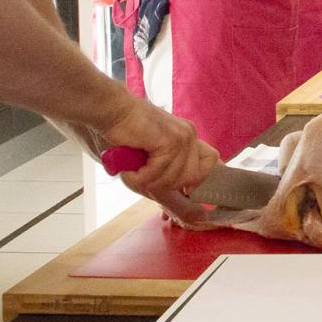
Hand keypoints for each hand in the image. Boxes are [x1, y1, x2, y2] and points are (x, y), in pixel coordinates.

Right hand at [97, 96, 219, 221]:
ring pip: (174, 179)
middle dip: (164, 185)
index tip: (181, 190)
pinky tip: (129, 169)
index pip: (211, 161)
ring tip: (131, 171)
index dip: (197, 180)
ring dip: (147, 182)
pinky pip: (160, 173)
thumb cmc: (123, 135)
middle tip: (142, 177)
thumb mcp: (149, 161)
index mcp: (186, 138)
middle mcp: (188, 136)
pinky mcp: (171, 140)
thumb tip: (192, 210)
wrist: (110, 111)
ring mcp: (182, 137)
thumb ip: (166, 177)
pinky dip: (140, 177)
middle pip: (191, 178)